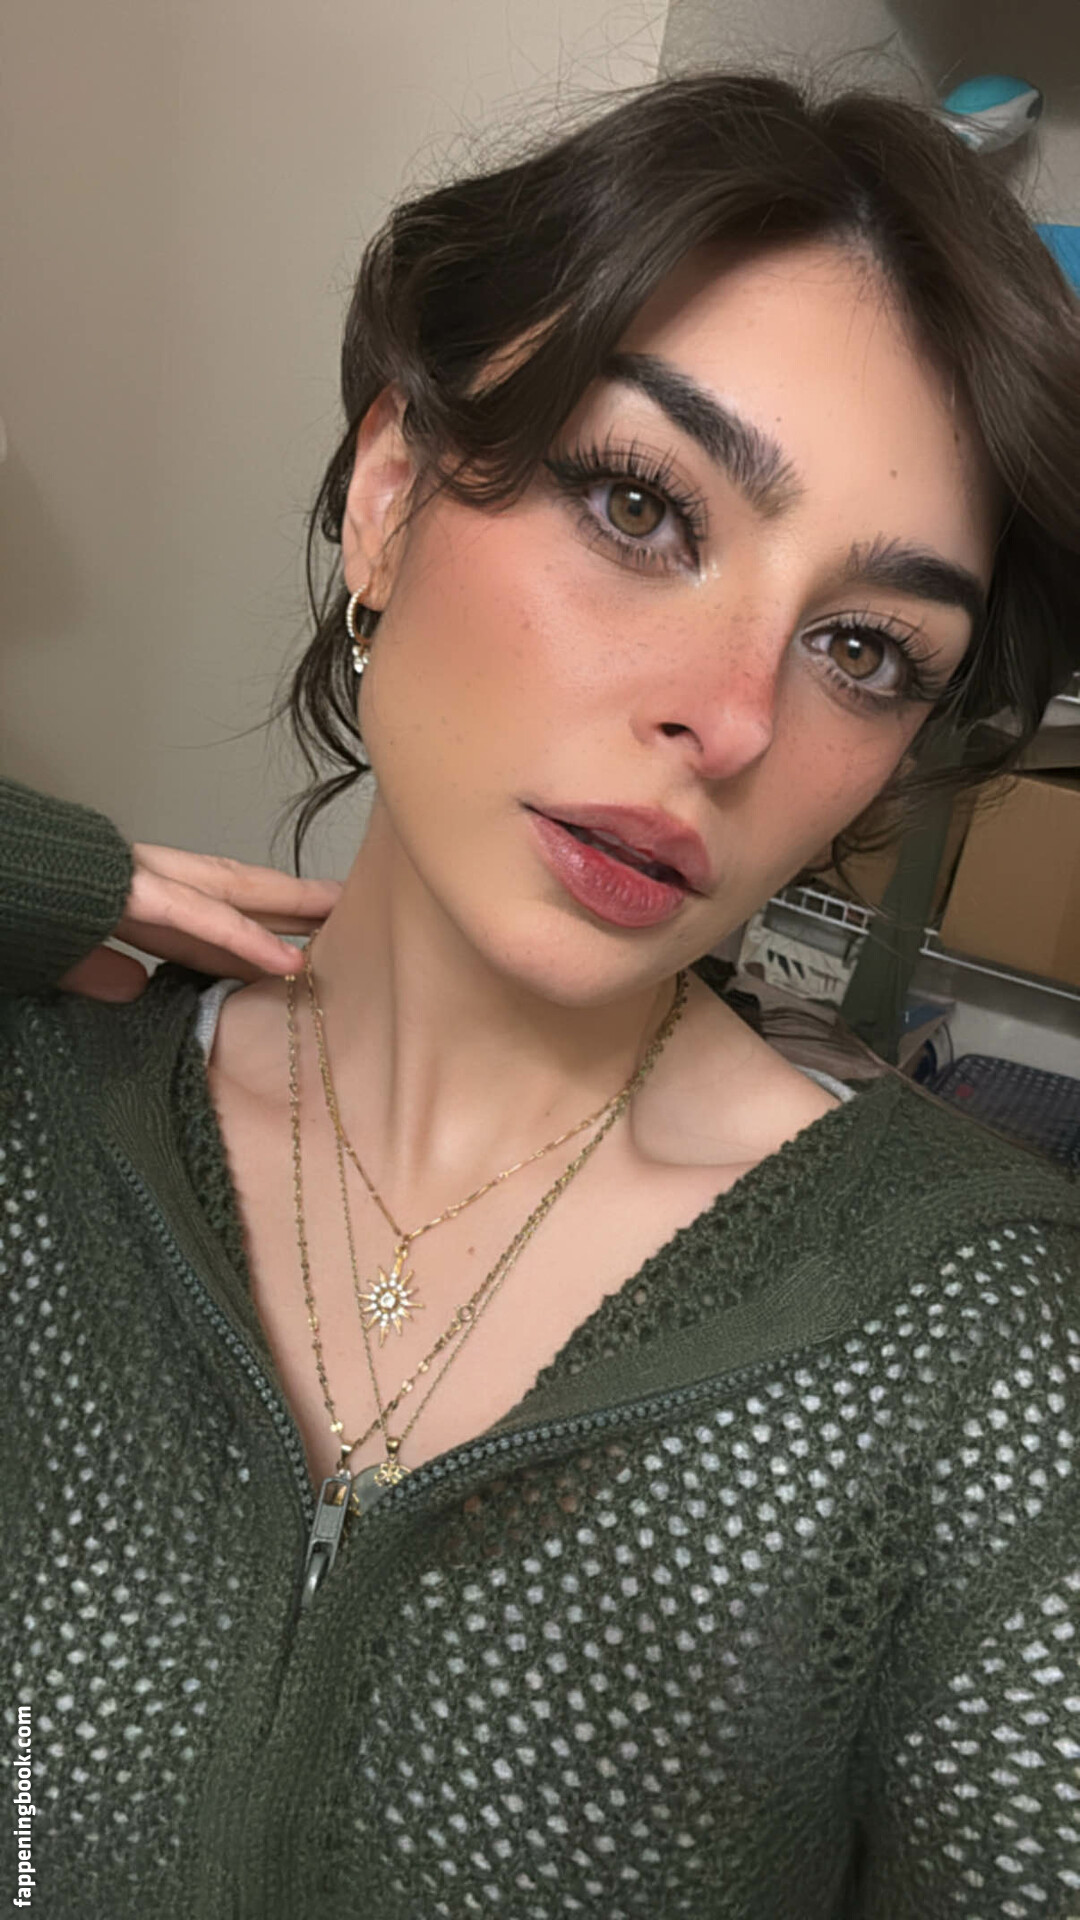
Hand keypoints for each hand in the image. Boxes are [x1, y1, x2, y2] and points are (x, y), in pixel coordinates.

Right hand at [58, 843, 341, 1001]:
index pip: (209, 909)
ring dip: (289, 911)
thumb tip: (129, 990)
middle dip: (294, 901)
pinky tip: (284, 957)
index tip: (304, 938)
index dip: (259, 921)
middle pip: (238, 888)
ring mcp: (137, 879)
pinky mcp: (125, 892)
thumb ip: (98, 970)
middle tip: (352, 911)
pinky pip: (195, 917)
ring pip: (232, 893)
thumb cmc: (16, 902)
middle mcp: (145, 878)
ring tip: (344, 925)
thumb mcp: (63, 952)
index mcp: (131, 894)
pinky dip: (241, 938)